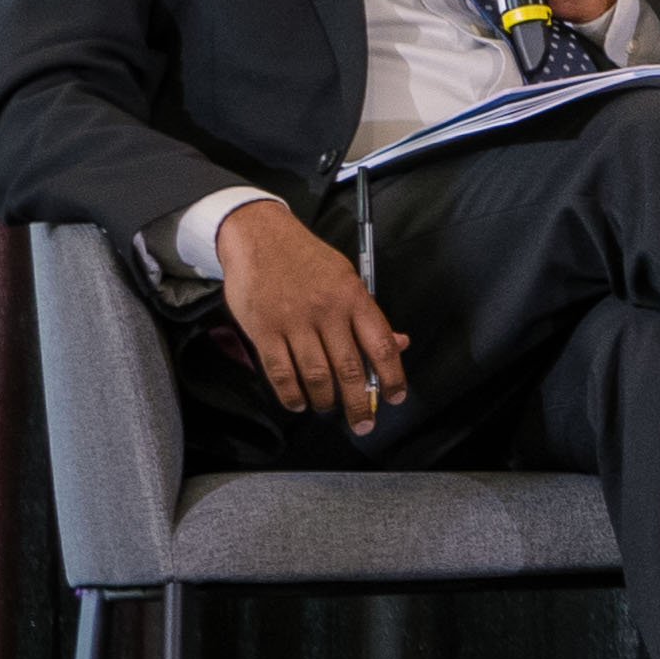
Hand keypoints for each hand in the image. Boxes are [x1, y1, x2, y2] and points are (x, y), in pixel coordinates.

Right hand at [211, 210, 409, 429]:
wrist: (260, 236)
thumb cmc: (308, 260)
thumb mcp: (348, 279)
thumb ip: (369, 315)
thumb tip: (399, 345)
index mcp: (354, 298)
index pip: (381, 346)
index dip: (393, 377)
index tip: (396, 398)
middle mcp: (327, 312)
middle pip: (350, 368)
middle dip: (359, 402)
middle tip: (364, 423)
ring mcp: (294, 321)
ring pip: (316, 375)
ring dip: (325, 400)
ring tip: (328, 409)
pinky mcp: (263, 329)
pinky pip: (280, 371)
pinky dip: (291, 393)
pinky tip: (299, 403)